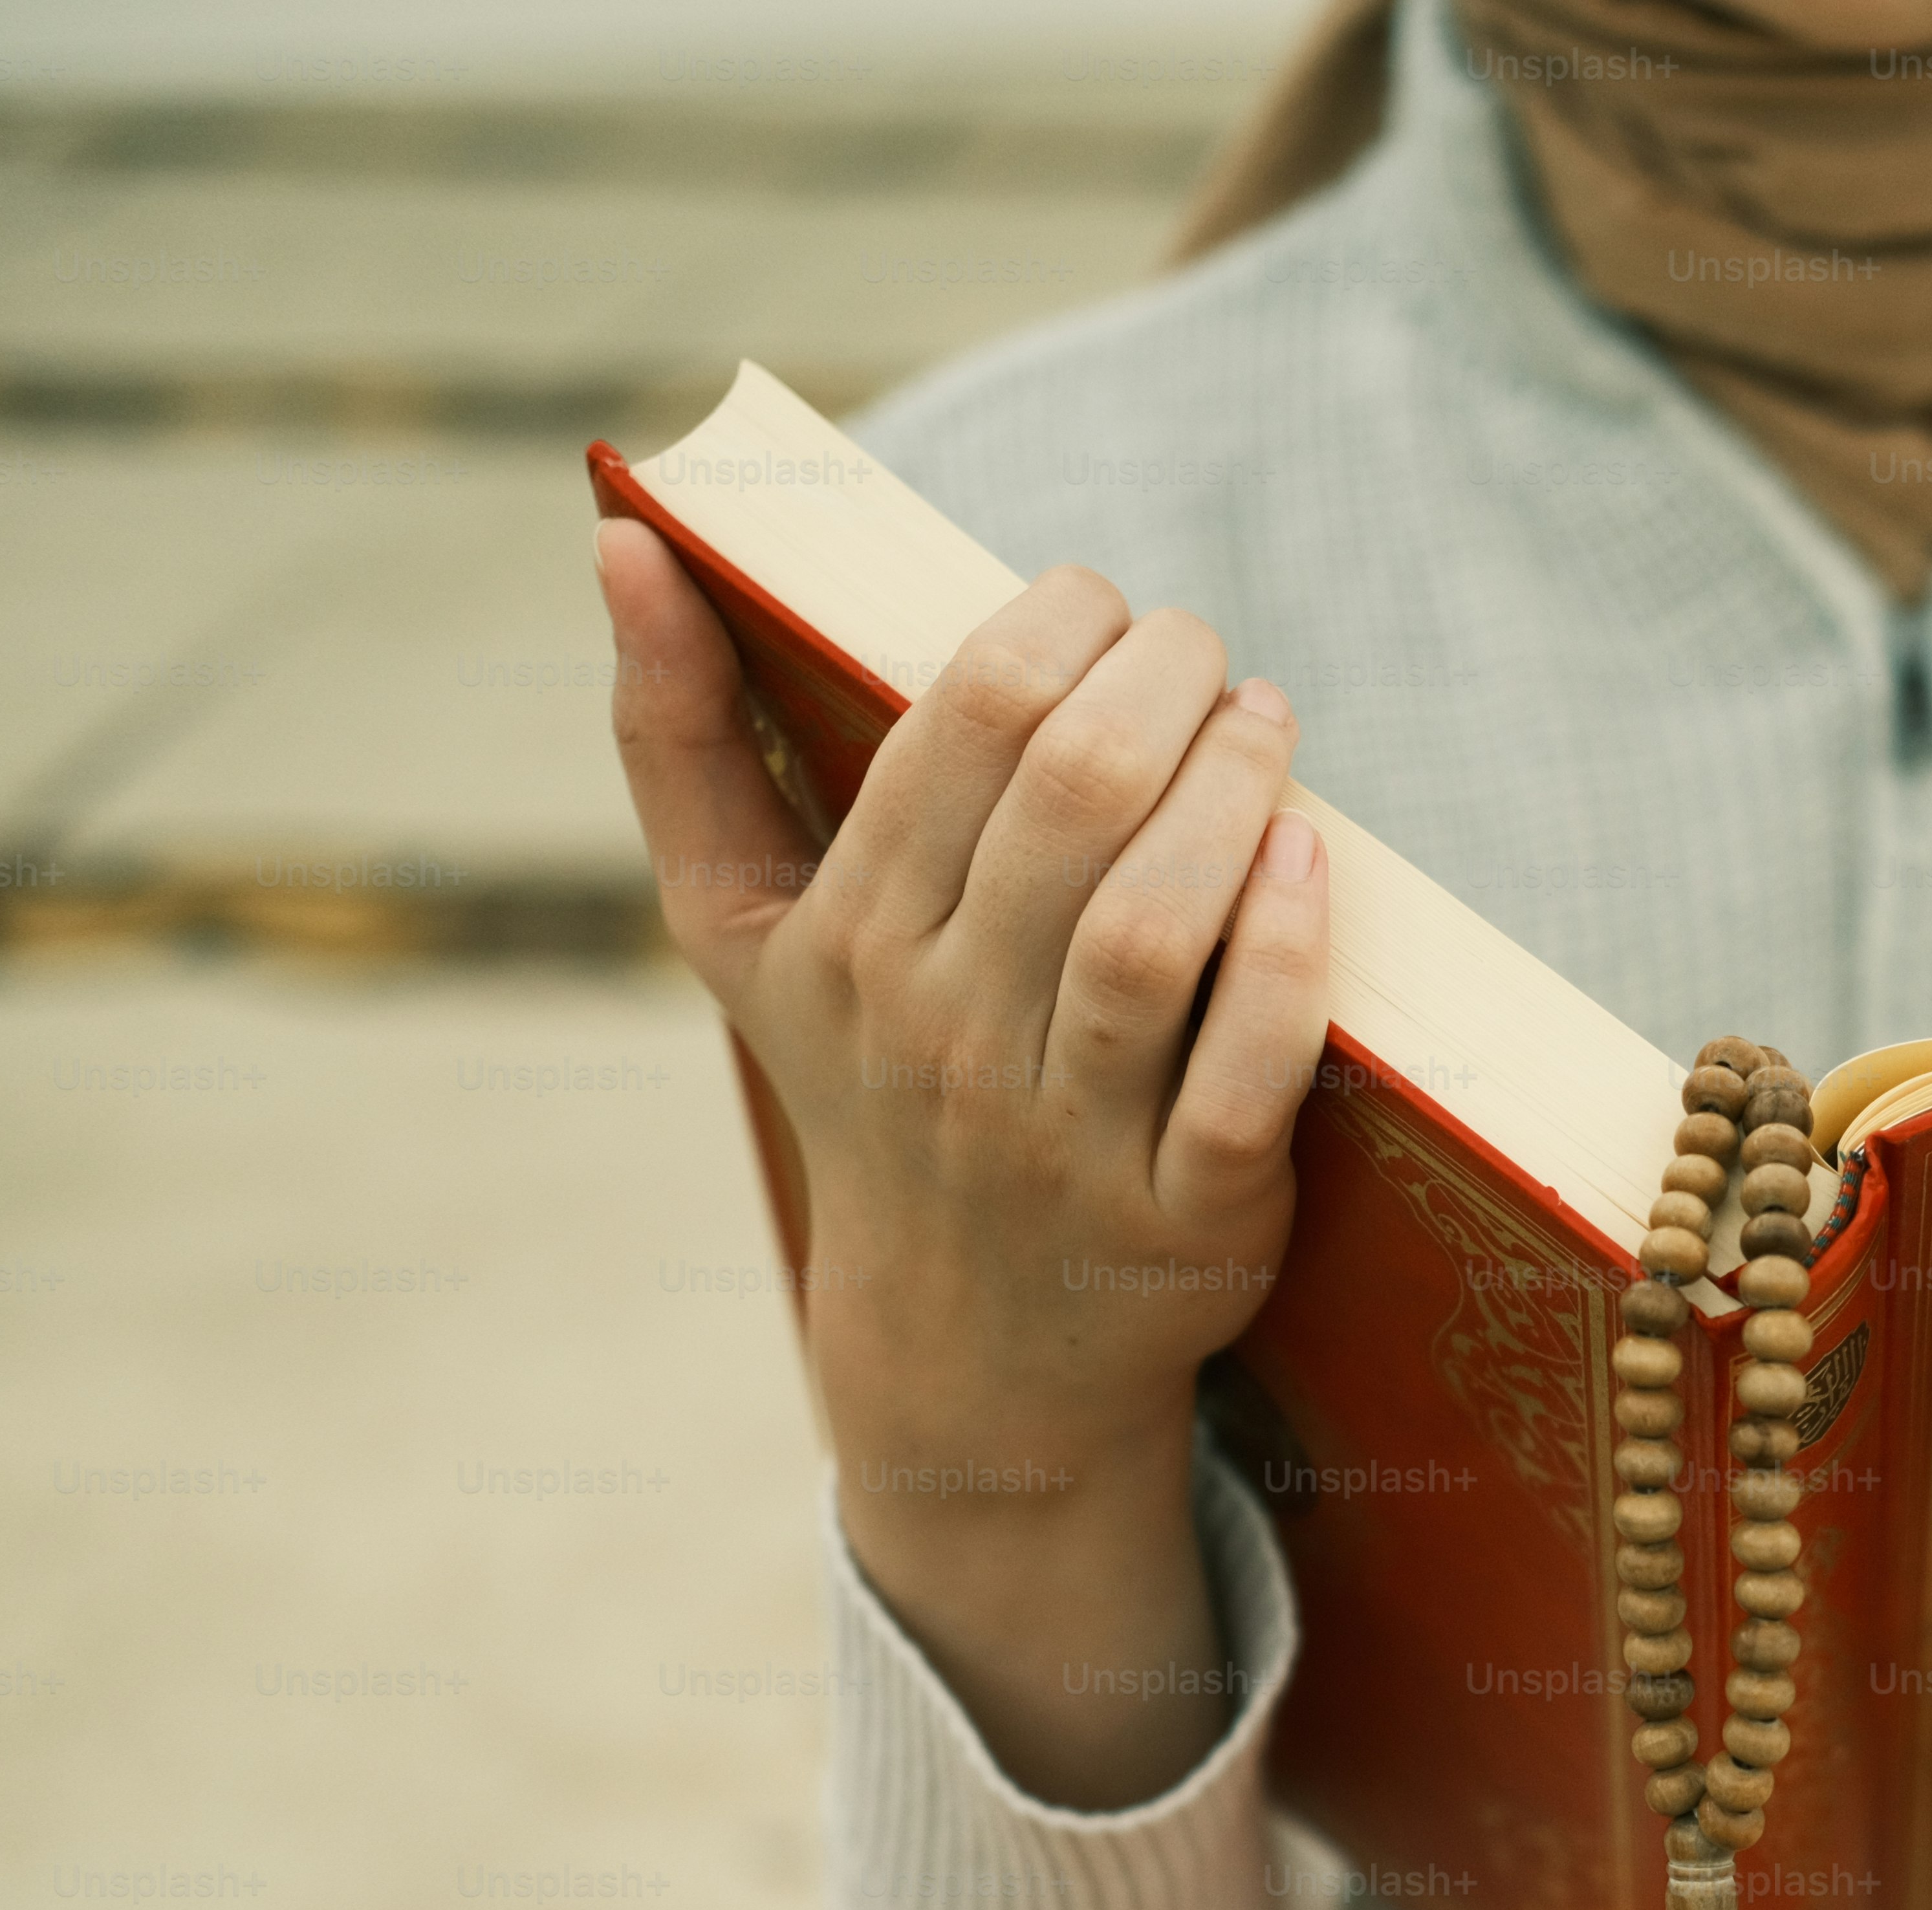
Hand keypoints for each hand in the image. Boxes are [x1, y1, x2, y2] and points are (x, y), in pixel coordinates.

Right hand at [597, 523, 1330, 1804]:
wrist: (963, 1350)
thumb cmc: (864, 1084)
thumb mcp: (740, 934)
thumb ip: (679, 737)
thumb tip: (622, 537)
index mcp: (848, 942)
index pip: (968, 718)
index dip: (1061, 624)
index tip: (1104, 609)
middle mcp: (948, 1033)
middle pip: (1074, 798)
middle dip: (1163, 680)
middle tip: (1201, 651)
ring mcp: (1067, 1133)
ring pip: (1158, 925)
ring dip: (1234, 791)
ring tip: (1265, 725)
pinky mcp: (1187, 1213)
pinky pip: (1248, 1068)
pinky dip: (1292, 952)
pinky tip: (1309, 856)